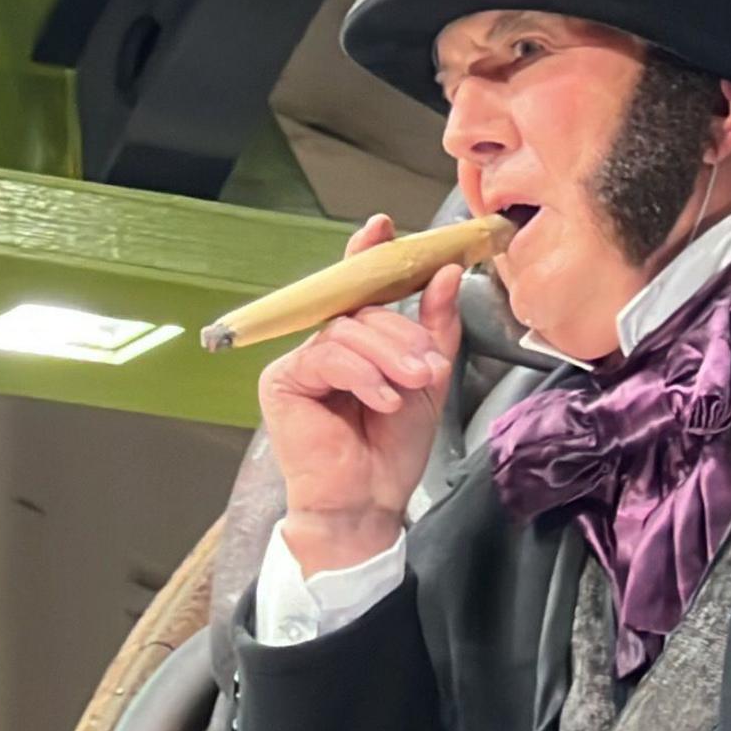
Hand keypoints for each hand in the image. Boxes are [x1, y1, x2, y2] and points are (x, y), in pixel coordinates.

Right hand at [255, 214, 464, 573]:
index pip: (360, 288)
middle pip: (362, 309)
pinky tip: (382, 400)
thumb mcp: (426, 381)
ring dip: (388, 356)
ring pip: (347, 331)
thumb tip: (447, 274)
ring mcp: (300, 361)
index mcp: (356, 342)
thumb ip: (435, 328)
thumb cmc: (390, 451)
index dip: (369, 255)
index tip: (384, 227)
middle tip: (427, 368)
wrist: (367, 502)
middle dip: (402, 334)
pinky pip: (326, 356)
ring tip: (410, 387)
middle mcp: (324, 345)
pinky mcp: (283, 381)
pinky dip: (362, 375)